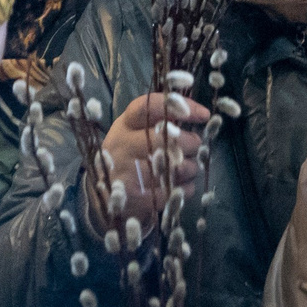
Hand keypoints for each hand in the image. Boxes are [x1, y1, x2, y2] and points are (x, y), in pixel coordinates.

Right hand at [87, 90, 209, 236]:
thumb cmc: (127, 156)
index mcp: (124, 125)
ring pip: (175, 167)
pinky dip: (186, 188)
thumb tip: (199, 113)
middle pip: (167, 139)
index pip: (149, 107)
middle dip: (191, 143)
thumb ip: (158, 120)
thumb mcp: (132, 132)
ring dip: (191, 168)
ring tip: (187, 168)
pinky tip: (181, 185)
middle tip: (194, 146)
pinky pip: (175, 191)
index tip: (203, 114)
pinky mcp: (136, 199)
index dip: (179, 107)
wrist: (103, 196)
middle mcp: (122, 146)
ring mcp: (128, 174)